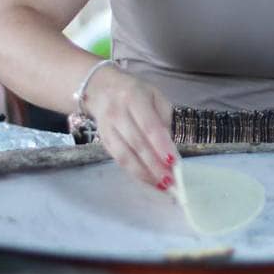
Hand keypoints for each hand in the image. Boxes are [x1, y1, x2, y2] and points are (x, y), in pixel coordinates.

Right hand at [83, 66, 177, 188]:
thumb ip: (163, 117)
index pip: (149, 126)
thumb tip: (170, 146)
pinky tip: (147, 179)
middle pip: (137, 144)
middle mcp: (118, 113)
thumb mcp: (153, 95)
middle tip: (171, 182)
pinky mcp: (103, 140)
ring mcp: (107, 128)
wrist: (99, 88)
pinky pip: (118, 159)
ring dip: (144, 173)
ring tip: (161, 185)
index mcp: (134, 98)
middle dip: (155, 165)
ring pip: (125, 155)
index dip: (161, 146)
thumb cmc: (134, 92)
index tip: (174, 163)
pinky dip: (134, 172)